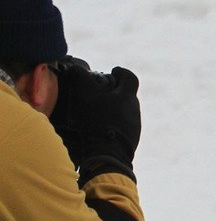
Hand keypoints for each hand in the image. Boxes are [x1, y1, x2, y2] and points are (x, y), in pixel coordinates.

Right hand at [50, 56, 141, 180]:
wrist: (108, 152)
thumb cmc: (98, 119)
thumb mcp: (86, 93)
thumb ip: (80, 77)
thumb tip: (75, 68)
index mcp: (128, 96)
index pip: (130, 78)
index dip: (121, 72)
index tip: (113, 72)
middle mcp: (135, 110)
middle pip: (127, 95)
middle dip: (115, 90)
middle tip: (100, 91)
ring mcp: (135, 126)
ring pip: (125, 111)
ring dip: (114, 107)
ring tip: (98, 109)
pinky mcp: (132, 139)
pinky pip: (123, 126)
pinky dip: (113, 122)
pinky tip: (100, 126)